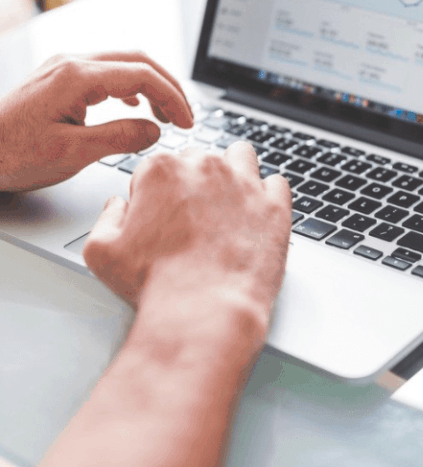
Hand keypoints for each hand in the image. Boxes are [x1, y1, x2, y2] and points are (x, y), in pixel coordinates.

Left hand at [0, 52, 192, 191]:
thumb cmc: (11, 154)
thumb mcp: (72, 153)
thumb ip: (120, 137)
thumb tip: (155, 130)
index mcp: (76, 77)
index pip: (143, 75)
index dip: (173, 98)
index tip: (186, 123)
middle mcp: (71, 63)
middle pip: (138, 60)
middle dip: (169, 87)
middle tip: (185, 116)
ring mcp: (63, 67)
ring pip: (123, 63)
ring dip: (151, 85)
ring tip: (165, 114)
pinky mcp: (58, 78)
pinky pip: (105, 71)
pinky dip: (130, 86)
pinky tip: (135, 104)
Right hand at [82, 143, 291, 333]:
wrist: (203, 309)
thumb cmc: (155, 283)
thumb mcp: (101, 251)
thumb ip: (106, 217)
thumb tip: (118, 205)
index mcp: (162, 170)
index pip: (157, 166)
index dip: (155, 192)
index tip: (159, 216)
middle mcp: (206, 168)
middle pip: (199, 160)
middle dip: (194, 181)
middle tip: (192, 217)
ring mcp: (245, 184)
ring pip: (241, 157)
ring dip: (233, 172)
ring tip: (227, 203)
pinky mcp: (275, 205)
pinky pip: (277, 183)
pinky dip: (268, 194)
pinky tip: (257, 214)